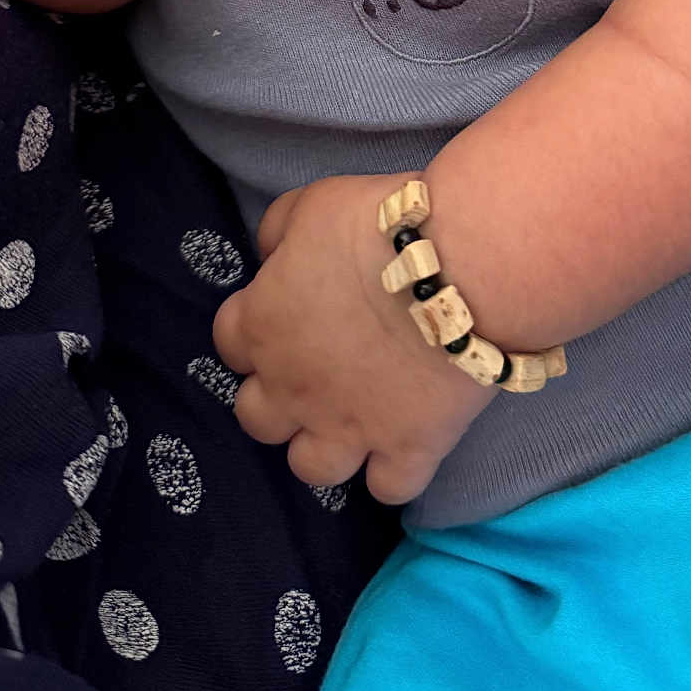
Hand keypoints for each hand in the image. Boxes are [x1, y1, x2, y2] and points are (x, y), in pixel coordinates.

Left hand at [212, 174, 495, 504]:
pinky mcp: (407, 449)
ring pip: (309, 467)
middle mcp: (294, 389)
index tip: (285, 313)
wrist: (460, 265)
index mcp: (264, 326)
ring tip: (352, 418)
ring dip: (324, 445)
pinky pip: (388, 488)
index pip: (229, 343)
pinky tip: (403, 443)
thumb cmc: (380, 225)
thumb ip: (279, 229)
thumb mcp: (313, 202)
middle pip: (256, 418)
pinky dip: (394, 470)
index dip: (255, 328)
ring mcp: (349, 428)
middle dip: (278, 397)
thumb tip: (269, 254)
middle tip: (315, 370)